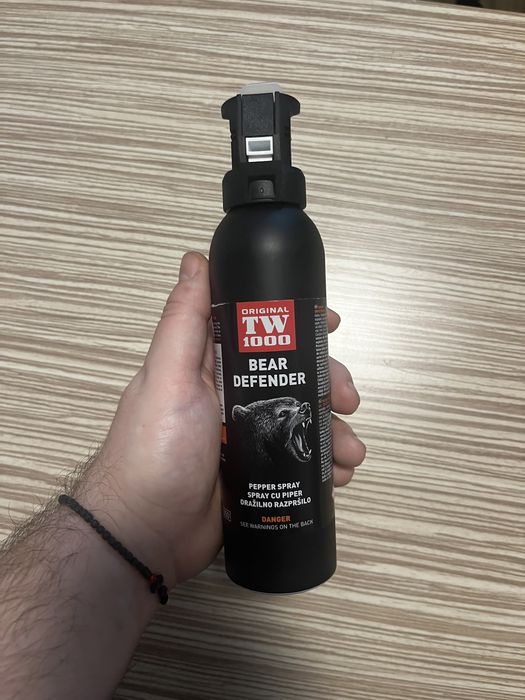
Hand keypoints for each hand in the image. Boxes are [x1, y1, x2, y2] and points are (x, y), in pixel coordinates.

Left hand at [75, 252, 365, 588]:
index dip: (300, 325)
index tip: (332, 325)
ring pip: (301, 420)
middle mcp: (230, 396)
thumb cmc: (154, 450)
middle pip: (293, 377)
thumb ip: (184, 321)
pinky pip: (297, 460)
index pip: (263, 332)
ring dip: (332, 430)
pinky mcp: (256, 473)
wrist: (145, 533)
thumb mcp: (168, 377)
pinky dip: (321, 464)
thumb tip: (195, 259)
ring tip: (349, 452)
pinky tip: (339, 474)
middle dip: (329, 384)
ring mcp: (245, 437)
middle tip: (351, 400)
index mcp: (211, 366)